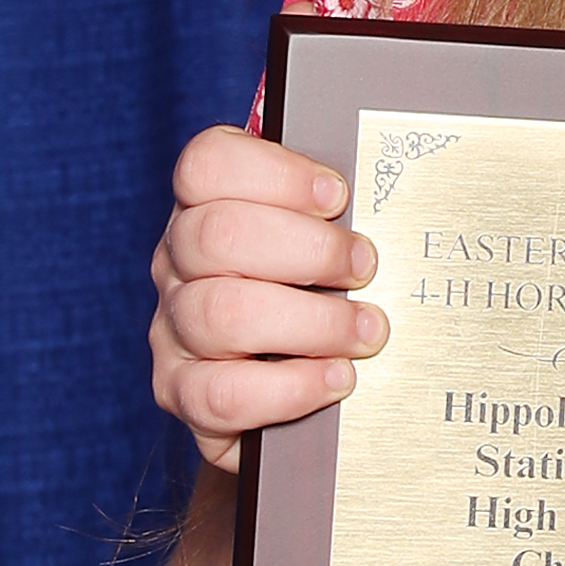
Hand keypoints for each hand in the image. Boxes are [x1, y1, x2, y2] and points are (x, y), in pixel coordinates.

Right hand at [148, 123, 385, 469]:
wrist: (274, 400)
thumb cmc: (311, 299)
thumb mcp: (320, 245)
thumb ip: (338, 217)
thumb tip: (390, 203)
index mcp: (205, 208)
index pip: (207, 165)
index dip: (276, 175)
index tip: (337, 196)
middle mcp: (178, 262)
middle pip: (218, 234)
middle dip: (310, 250)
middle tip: (365, 268)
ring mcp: (174, 329)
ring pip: (222, 314)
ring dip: (313, 323)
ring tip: (366, 333)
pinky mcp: (182, 394)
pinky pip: (223, 393)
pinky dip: (291, 387)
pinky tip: (336, 378)